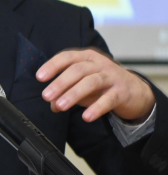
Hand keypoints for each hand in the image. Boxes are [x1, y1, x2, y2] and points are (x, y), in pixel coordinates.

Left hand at [36, 48, 154, 121]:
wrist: (134, 91)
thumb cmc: (102, 85)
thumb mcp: (81, 86)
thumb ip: (65, 93)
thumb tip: (52, 104)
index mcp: (86, 58)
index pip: (67, 57)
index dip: (52, 66)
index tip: (39, 77)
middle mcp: (99, 64)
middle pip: (78, 70)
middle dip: (60, 83)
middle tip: (46, 96)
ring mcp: (112, 76)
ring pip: (91, 82)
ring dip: (74, 94)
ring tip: (61, 106)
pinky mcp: (122, 92)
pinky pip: (108, 99)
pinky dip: (96, 108)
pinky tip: (86, 117)